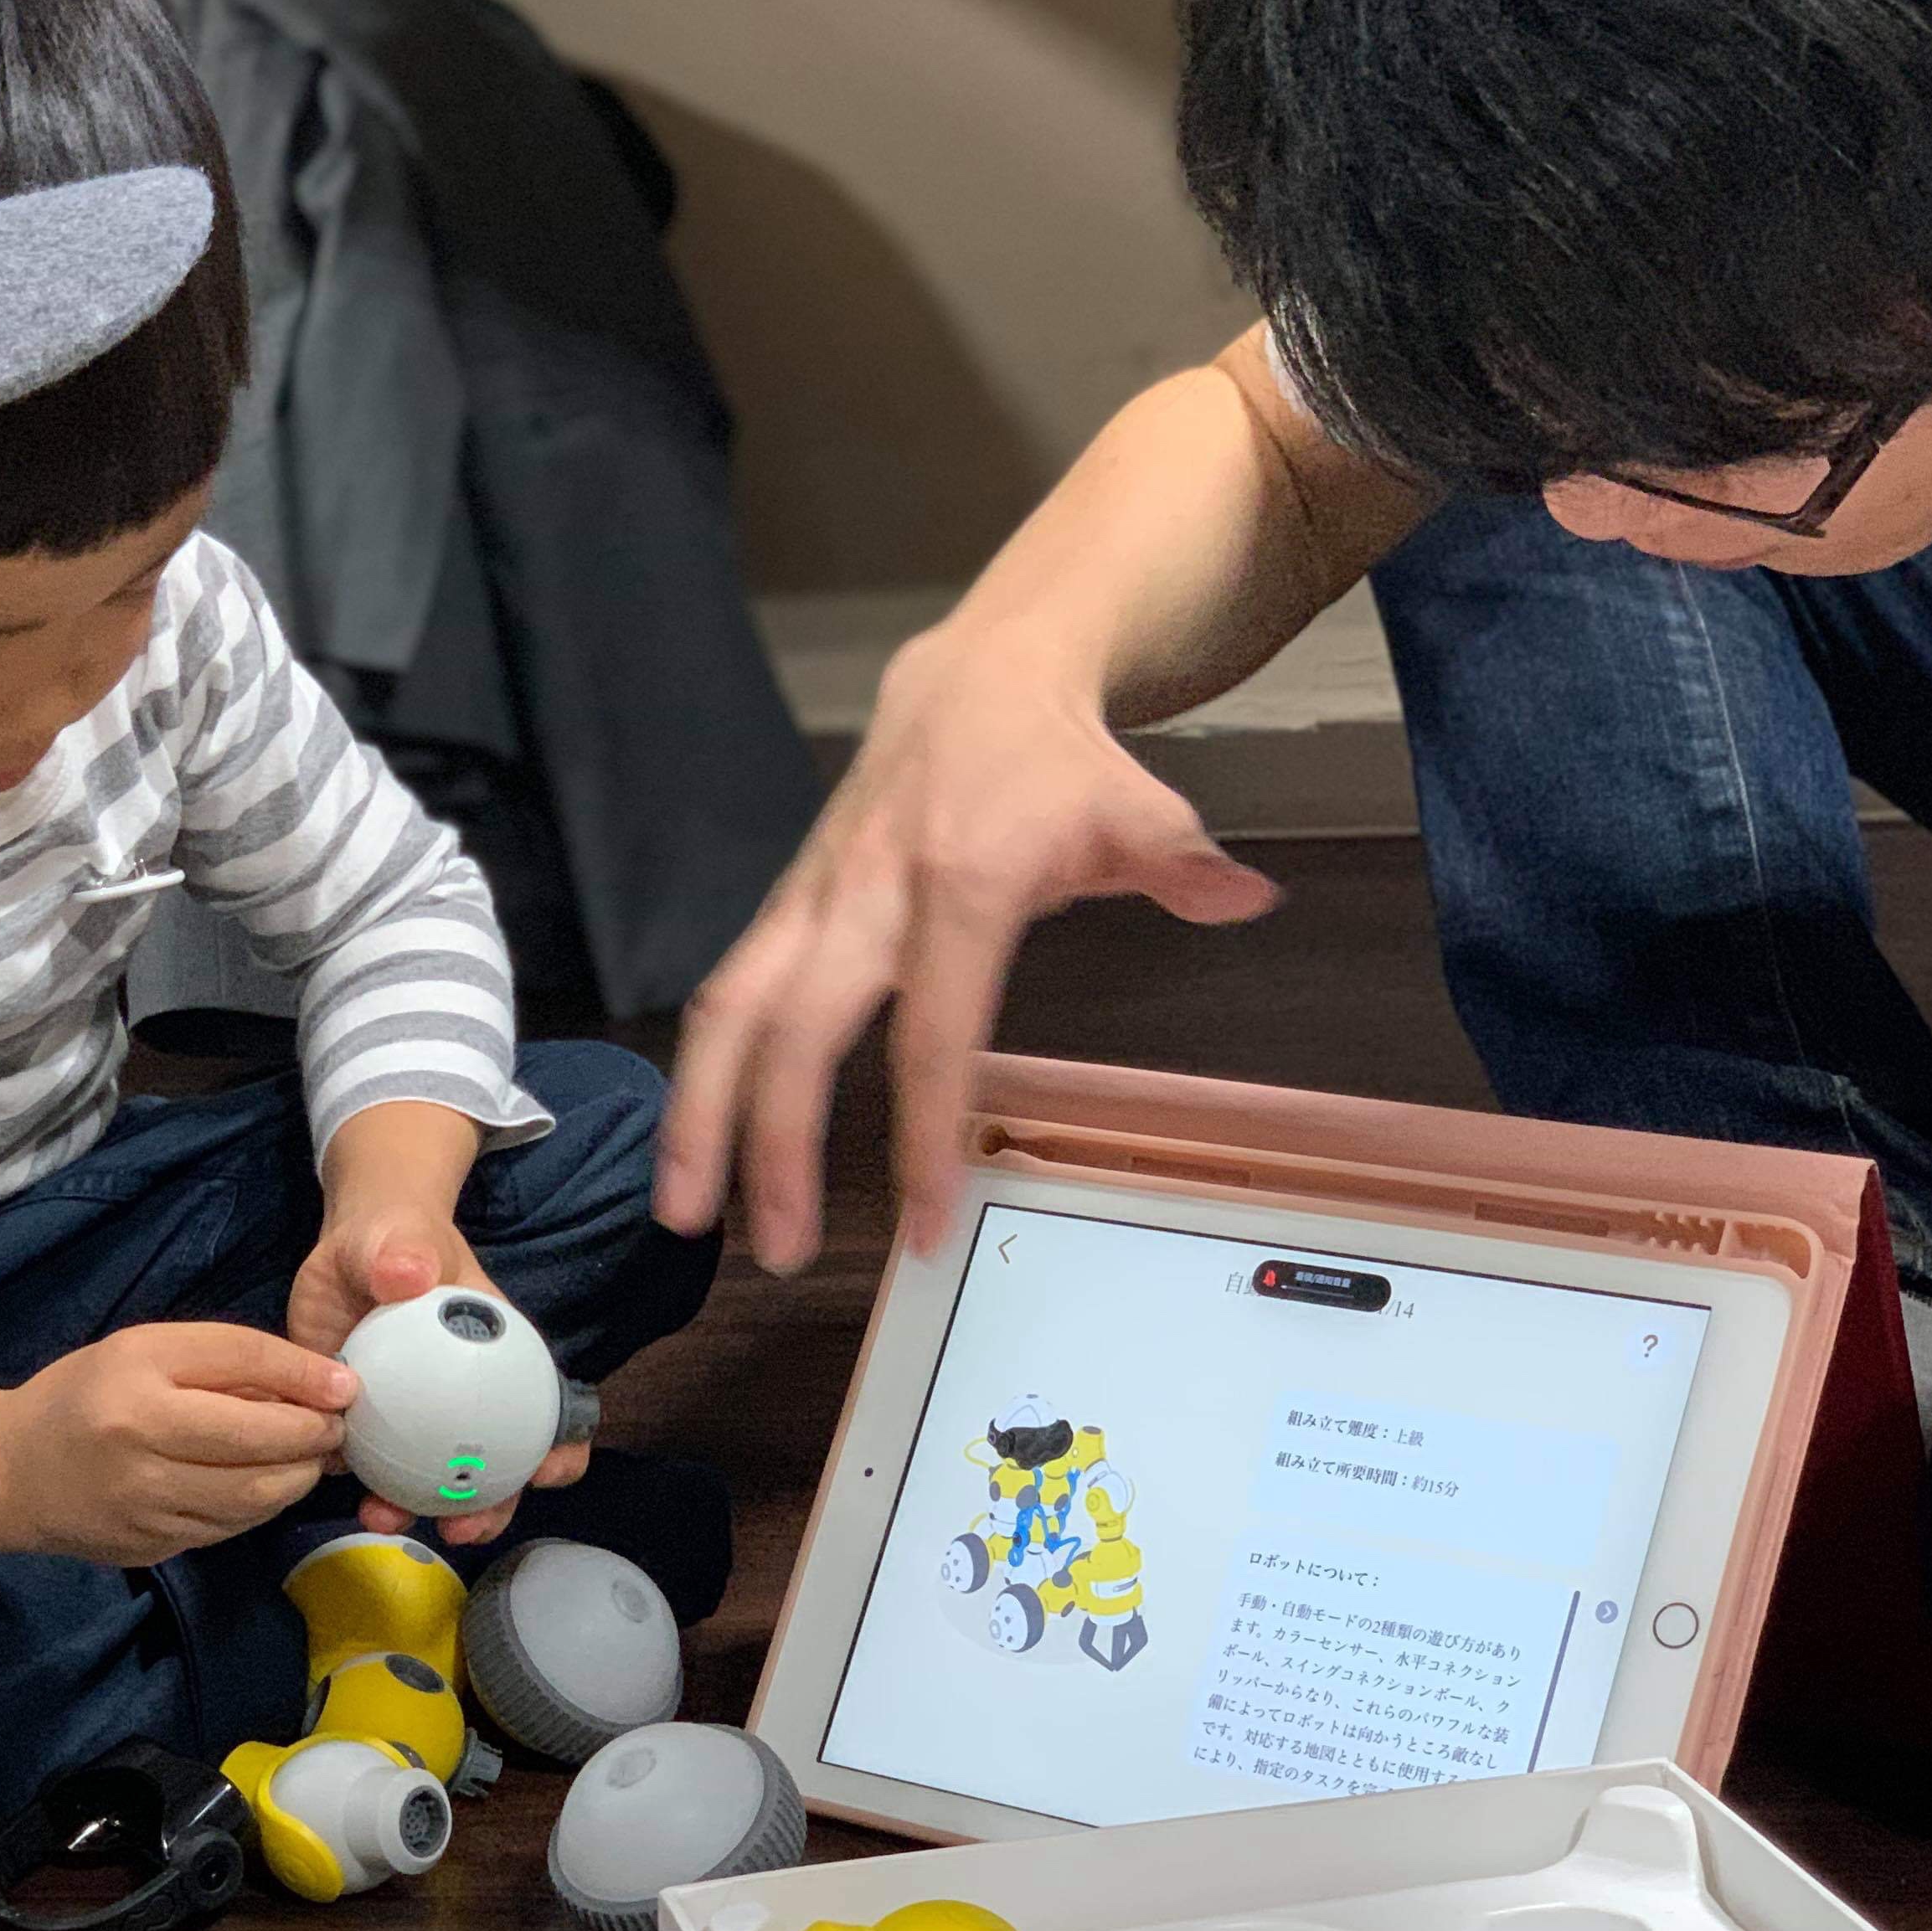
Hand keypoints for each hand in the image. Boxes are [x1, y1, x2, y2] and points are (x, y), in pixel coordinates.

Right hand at [0, 1322, 351, 1565]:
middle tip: (336, 1427)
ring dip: (298, 1477)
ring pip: (252, 1498)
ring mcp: (145, 1508)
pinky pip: (229, 1528)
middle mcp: (139, 1448)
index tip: (346, 1385)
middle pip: (257, 1445)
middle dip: (313, 1437)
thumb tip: (320, 1383)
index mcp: (137, 1383)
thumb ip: (226, 1360)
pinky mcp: (152, 1546)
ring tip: (312, 1457)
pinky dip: (262, 1505)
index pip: (242, 1366)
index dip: (304, 1377)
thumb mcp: (144, 1350)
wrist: (12, 1471)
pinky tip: (270, 1484)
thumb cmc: (85, 1393)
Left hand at [290, 1209, 587, 1546]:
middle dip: (489, 1510)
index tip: (547, 1470)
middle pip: (494, 1469)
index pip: (547, 1412)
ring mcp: (417, 1422)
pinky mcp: (367, 1428)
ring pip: (429, 1482)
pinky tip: (346, 1491)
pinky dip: (363, 1487)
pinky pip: (372, 1467)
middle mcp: (467, 1404)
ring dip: (414, 1511)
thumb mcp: (404, 1239)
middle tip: (461, 1528)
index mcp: (501, 1364)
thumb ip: (406, 1251)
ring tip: (383, 1519)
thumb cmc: (395, 1241)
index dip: (560, 1451)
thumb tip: (411, 1272)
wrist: (343, 1253)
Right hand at [656, 618, 1275, 1273]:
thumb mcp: (1138, 806)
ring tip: (684, 1214)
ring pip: (729, 1010)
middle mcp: (866, 894)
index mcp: (960, 881)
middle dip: (773, 1145)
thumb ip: (1183, 865)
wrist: (973, 678)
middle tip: (779, 1251)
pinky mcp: (783, 906)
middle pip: (793, 1030)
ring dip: (699, 1116)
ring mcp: (812, 898)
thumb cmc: (1056, 762)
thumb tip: (1248, 899)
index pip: (931, 1030)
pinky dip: (701, 1074)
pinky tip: (694, 1147)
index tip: (923, 1222)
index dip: (923, 1131)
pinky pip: (726, 993)